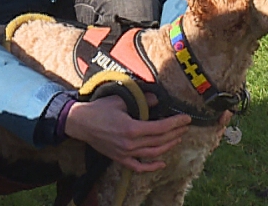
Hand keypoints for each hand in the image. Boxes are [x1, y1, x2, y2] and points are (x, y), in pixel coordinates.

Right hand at [64, 92, 191, 172]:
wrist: (81, 123)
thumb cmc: (99, 109)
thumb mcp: (120, 100)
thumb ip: (141, 101)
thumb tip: (156, 99)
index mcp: (131, 128)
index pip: (160, 128)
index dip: (175, 123)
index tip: (186, 119)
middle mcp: (130, 144)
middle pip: (160, 141)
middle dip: (175, 133)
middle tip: (185, 126)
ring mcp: (125, 153)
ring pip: (153, 153)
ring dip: (168, 146)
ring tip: (178, 138)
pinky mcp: (120, 158)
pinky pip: (138, 166)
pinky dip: (151, 167)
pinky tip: (162, 163)